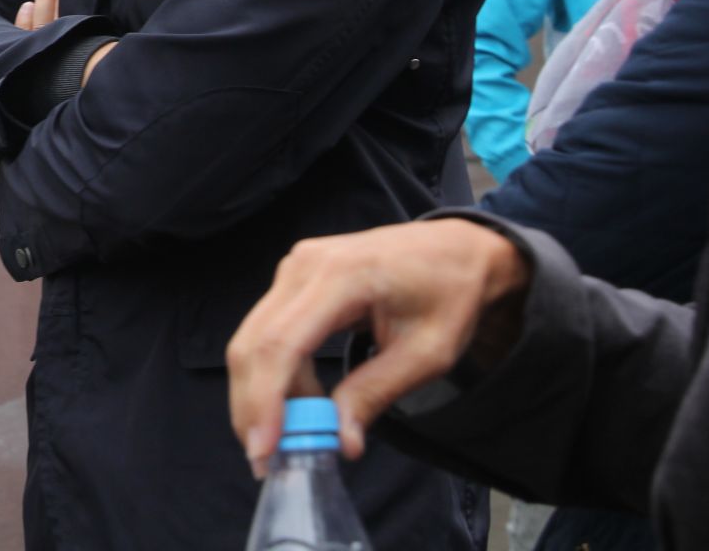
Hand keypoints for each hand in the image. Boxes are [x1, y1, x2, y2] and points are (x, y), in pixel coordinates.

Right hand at [226, 220, 531, 474]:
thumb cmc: (450, 295)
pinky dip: (274, 375)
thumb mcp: (428, 353)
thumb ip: (377, 392)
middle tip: (265, 458)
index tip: (265, 449)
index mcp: (342, 275)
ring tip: (295, 435)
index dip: (266, 398)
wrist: (456, 250)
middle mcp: (303, 266)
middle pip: (254, 343)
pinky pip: (267, 332)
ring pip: (253, 341)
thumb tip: (341, 441)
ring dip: (262, 393)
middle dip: (252, 405)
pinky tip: (301, 402)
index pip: (283, 342)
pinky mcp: (292, 280)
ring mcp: (293, 269)